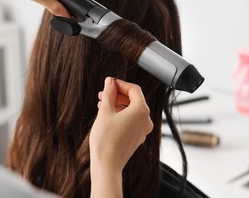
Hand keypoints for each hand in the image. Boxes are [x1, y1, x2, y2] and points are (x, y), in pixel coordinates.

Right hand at [89, 77, 152, 197]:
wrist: (107, 166)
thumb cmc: (106, 140)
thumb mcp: (105, 111)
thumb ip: (109, 93)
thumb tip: (110, 82)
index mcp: (142, 110)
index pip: (134, 89)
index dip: (120, 84)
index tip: (109, 82)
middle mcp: (146, 120)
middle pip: (133, 100)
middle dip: (118, 94)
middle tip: (104, 93)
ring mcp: (142, 130)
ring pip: (131, 111)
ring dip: (118, 104)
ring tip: (102, 103)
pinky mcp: (137, 138)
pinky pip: (131, 121)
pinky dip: (121, 115)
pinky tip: (107, 115)